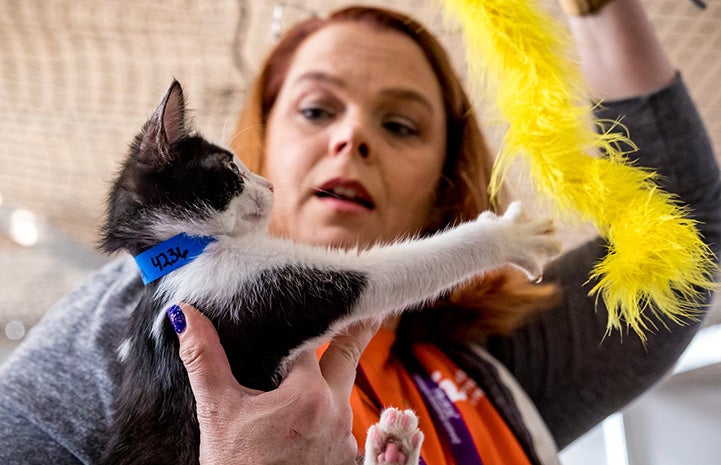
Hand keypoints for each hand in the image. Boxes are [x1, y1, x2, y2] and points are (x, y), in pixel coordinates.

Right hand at [173, 303, 378, 464]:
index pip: (310, 341)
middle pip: (346, 356)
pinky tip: (310, 412)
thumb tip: (185, 316)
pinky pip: (341, 421)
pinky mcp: (344, 458)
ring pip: (342, 392)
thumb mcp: (217, 411)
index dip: (301, 325)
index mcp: (309, 394)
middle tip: (367, 308)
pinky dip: (328, 409)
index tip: (302, 304)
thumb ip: (204, 358)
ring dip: (333, 377)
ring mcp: (345, 437)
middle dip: (354, 331)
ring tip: (326, 357)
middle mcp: (336, 412)